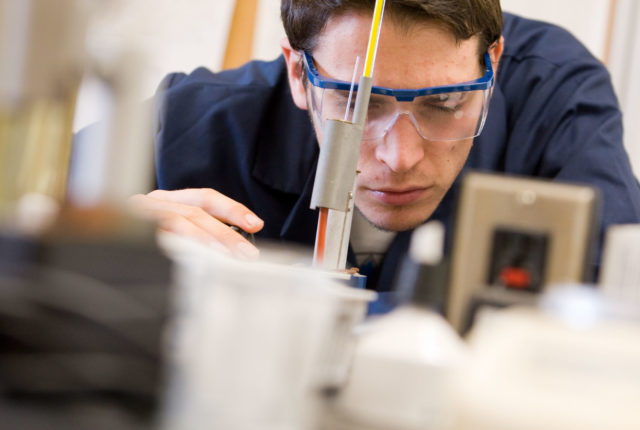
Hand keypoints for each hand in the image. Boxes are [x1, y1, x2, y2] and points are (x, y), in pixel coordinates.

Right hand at [129, 188, 263, 258]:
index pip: (204, 198)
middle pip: (197, 210)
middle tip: (248, 253)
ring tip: (229, 259)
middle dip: (227, 232)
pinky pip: (156, 236)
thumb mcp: (163, 232)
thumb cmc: (127, 237)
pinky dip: (178, 247)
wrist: (77, 233)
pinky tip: (195, 260)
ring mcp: (138, 215)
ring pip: (179, 221)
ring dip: (208, 240)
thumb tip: (229, 249)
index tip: (255, 224)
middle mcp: (153, 203)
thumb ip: (191, 235)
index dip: (232, 209)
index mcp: (165, 201)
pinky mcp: (126, 229)